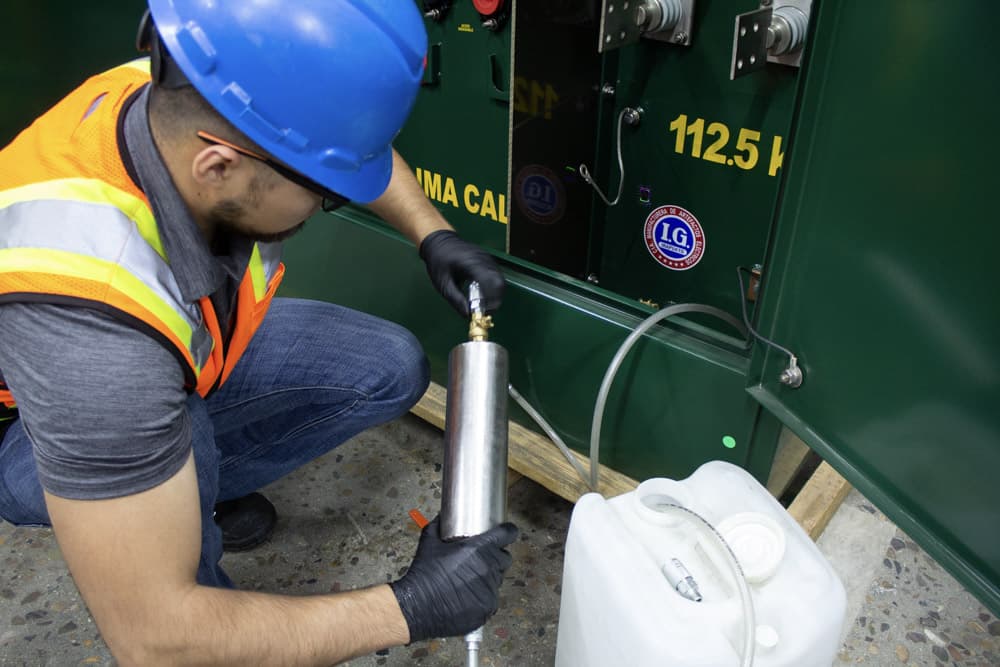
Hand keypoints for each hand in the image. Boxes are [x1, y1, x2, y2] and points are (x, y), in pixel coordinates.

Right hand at [389, 517, 517, 641]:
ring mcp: (490, 589)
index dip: (509, 532)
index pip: (507, 534)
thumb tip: (443, 516)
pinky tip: (468, 597)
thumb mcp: (429, 542)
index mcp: (478, 549)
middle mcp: (488, 567)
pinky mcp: (488, 607)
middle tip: (481, 560)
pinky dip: (483, 597)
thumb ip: (439, 525)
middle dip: (496, 557)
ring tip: (469, 581)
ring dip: (488, 578)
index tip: (508, 532)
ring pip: (498, 579)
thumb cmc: (423, 575)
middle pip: (504, 558)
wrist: (417, 606)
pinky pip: (492, 598)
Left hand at [418, 230, 504, 315]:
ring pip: (499, 279)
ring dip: (495, 294)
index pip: (489, 282)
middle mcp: (482, 259)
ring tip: (483, 304)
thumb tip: (467, 315)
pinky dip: (493, 287)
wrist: (439, 242)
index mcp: (470, 263)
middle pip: (499, 282)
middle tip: (485, 311)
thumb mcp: (443, 284)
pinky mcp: (487, 260)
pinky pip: (496, 275)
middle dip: (495, 299)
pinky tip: (483, 294)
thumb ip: (456, 300)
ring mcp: (487, 258)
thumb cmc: (439, 261)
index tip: (484, 312)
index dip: (490, 299)